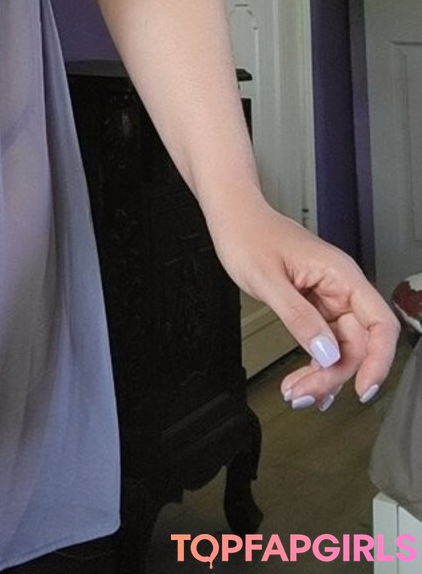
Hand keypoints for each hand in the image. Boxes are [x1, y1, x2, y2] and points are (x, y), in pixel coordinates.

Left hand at [209, 200, 399, 410]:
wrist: (231, 217)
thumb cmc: (248, 234)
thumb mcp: (267, 279)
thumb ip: (299, 317)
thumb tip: (327, 353)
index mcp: (340, 274)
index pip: (380, 323)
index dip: (379, 360)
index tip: (362, 388)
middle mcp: (339, 287)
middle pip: (357, 343)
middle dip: (334, 374)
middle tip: (305, 394)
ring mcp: (327, 297)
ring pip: (340, 347)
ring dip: (322, 375)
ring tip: (296, 393)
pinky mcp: (312, 305)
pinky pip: (324, 341)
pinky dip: (314, 364)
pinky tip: (304, 382)